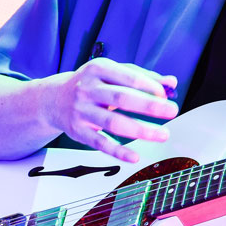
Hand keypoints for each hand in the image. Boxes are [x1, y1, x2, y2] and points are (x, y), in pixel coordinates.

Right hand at [43, 58, 179, 162]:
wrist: (53, 99)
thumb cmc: (90, 84)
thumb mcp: (112, 73)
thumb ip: (142, 76)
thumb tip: (171, 82)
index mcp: (98, 69)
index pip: (128, 77)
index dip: (150, 87)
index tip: (165, 96)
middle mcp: (88, 89)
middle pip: (122, 98)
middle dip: (150, 106)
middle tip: (172, 111)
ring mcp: (82, 111)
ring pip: (114, 123)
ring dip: (141, 130)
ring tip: (163, 134)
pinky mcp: (78, 131)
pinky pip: (101, 143)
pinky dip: (118, 151)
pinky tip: (135, 156)